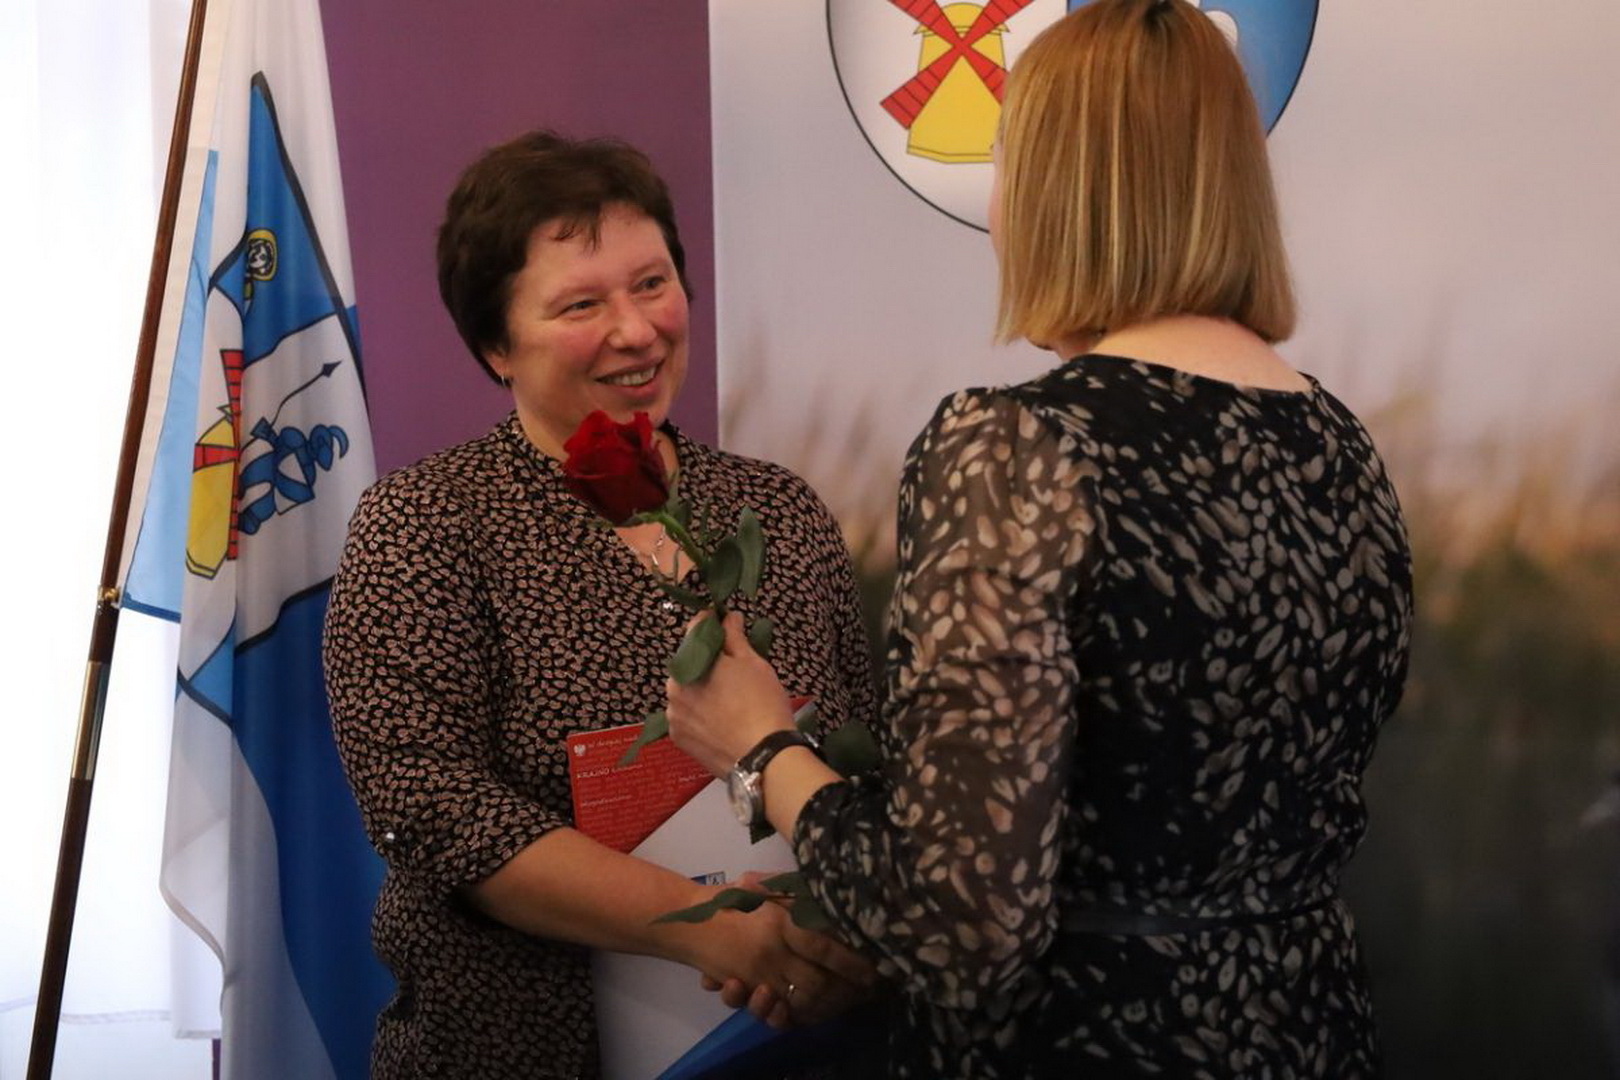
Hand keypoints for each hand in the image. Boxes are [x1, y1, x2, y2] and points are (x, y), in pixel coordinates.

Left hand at [666, 612, 797, 776]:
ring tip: (729, 700)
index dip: (711, 622)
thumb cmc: (762, 703)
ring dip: (701, 689)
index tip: (723, 620)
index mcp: (690, 662)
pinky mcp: (679, 740)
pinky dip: (700, 715)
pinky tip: (722, 720)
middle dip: (707, 662)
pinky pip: (688, 717)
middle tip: (734, 669)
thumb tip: (728, 616)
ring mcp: (674, 715)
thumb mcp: (753, 662)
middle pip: (689, 664)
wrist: (764, 758)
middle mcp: (673, 687)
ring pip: (687, 692)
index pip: (696, 631)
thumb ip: (734, 637)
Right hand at [683, 876, 878, 1028]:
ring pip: (801, 1000)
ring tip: (846, 1000)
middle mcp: (773, 952)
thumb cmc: (732, 899)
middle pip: (819, 981)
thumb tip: (829, 887)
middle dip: (846, 990)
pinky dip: (798, 1013)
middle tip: (868, 990)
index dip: (852, 961)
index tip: (875, 966)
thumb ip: (792, 889)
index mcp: (780, 922)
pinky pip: (777, 1012)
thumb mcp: (764, 887)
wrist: (690, 921)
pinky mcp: (748, 991)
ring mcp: (760, 975)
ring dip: (827, 1004)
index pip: (825, 946)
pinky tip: (815, 1006)